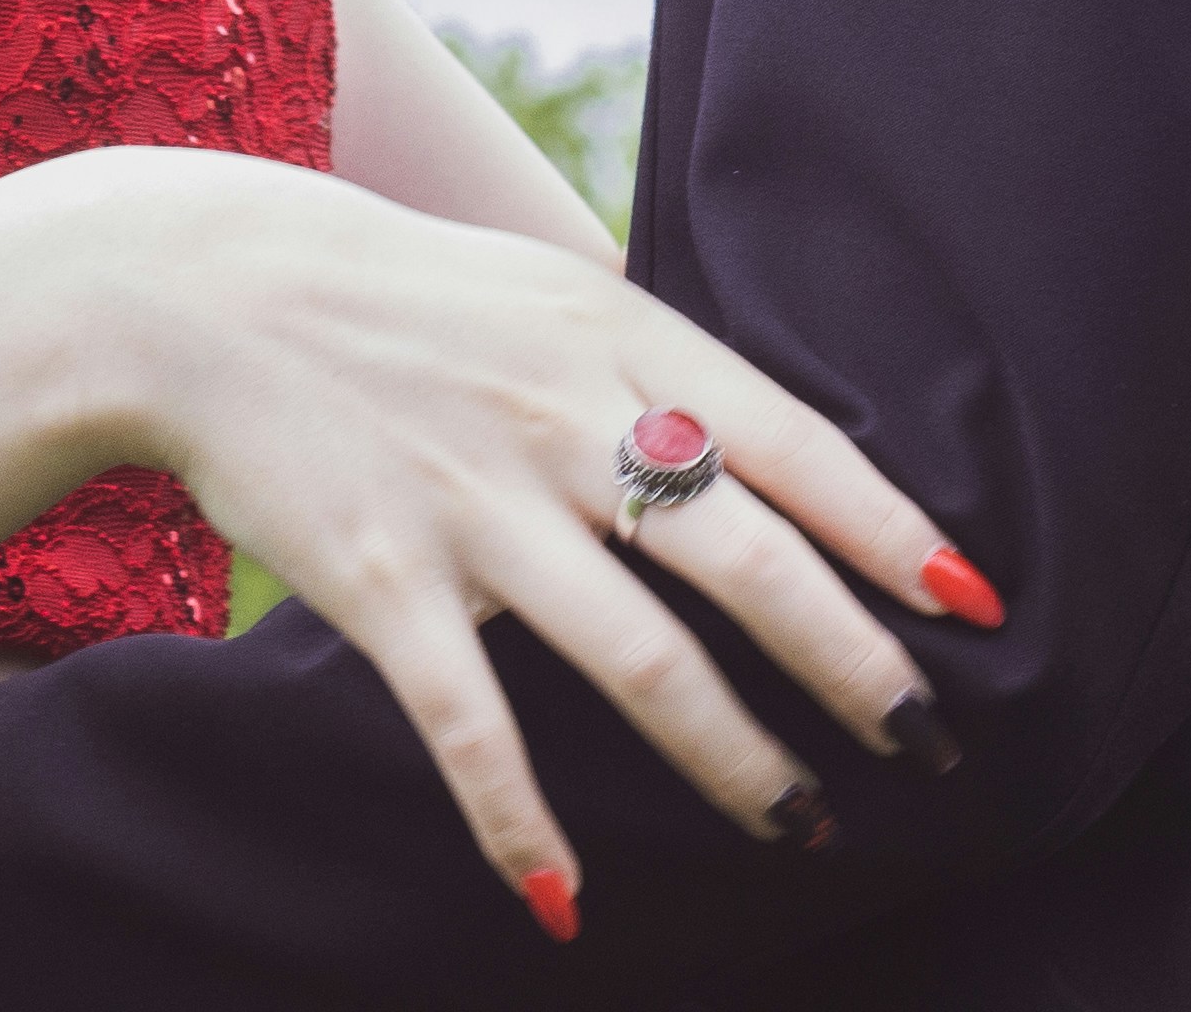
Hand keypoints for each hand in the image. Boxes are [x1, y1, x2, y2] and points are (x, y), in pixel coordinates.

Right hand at [21, 143, 986, 929]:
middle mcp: (568, 425)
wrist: (210, 293)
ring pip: (644, 663)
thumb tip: (779, 447)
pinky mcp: (386, 586)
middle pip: (752, 566)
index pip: (797, 448)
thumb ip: (658, 364)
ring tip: (803, 826)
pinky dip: (522, 825)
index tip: (980, 613)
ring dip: (737, 761)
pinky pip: (471, 729)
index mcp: (622, 340)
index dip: (896, 536)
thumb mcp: (553, 288)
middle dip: (856, 671)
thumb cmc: (408, 298)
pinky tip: (566, 902)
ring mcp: (478, 510)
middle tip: (930, 747)